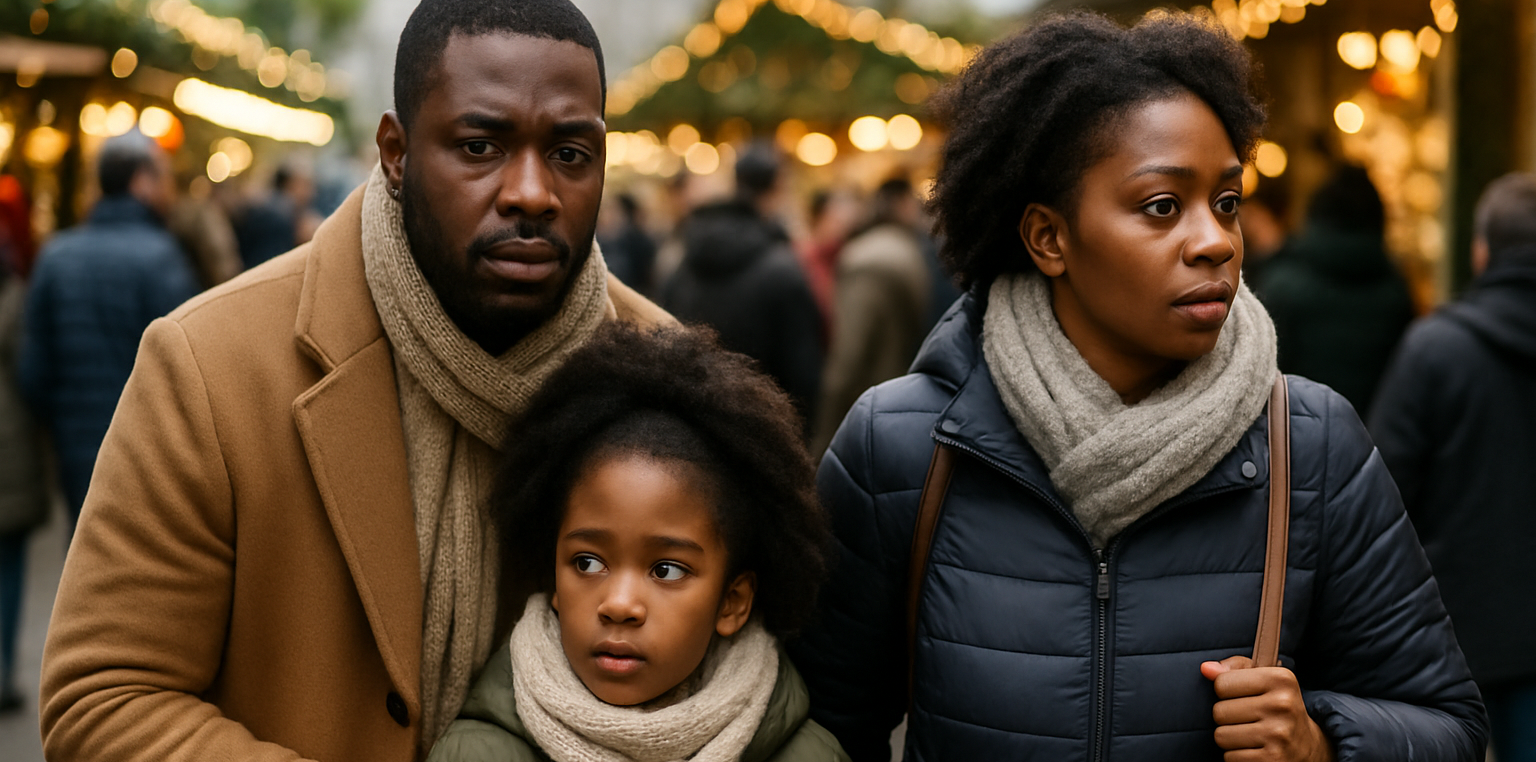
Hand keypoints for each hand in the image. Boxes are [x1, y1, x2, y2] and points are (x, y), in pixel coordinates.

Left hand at [1200, 656, 1334, 761]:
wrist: (1308, 747)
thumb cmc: (1277, 708)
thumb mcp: (1265, 680)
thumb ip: (1235, 669)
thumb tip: (1206, 669)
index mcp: (1281, 679)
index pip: (1221, 683)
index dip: (1226, 692)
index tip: (1244, 697)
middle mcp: (1282, 705)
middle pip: (1219, 711)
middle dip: (1228, 718)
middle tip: (1249, 719)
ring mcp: (1278, 735)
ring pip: (1221, 736)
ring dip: (1231, 739)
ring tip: (1251, 735)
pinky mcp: (1272, 760)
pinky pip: (1230, 757)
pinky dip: (1237, 757)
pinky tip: (1255, 751)